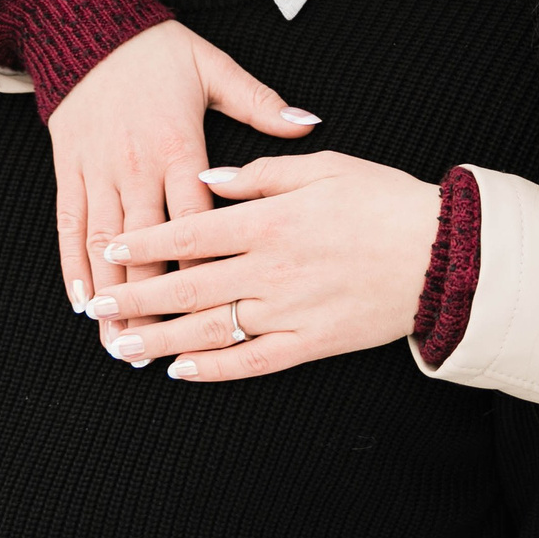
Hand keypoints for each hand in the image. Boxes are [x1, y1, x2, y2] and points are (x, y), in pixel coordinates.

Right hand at [49, 20, 320, 345]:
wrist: (89, 24)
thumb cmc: (158, 50)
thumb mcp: (214, 68)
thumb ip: (260, 103)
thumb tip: (307, 123)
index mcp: (180, 146)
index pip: (197, 219)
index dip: (203, 267)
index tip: (213, 310)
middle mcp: (138, 165)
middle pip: (147, 245)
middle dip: (151, 301)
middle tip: (156, 348)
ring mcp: (100, 170)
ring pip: (104, 243)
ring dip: (111, 295)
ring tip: (117, 341)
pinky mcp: (70, 169)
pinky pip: (68, 222)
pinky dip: (71, 263)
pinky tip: (79, 298)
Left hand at [80, 151, 442, 381]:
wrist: (442, 254)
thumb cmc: (383, 199)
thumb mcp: (323, 166)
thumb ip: (260, 173)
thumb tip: (208, 178)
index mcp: (271, 220)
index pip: (190, 231)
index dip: (145, 242)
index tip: (111, 249)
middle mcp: (272, 269)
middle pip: (188, 286)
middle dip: (136, 298)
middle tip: (96, 308)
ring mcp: (290, 311)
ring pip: (210, 330)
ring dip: (160, 339)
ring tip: (121, 345)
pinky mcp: (311, 342)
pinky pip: (252, 362)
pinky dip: (213, 369)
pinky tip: (180, 371)